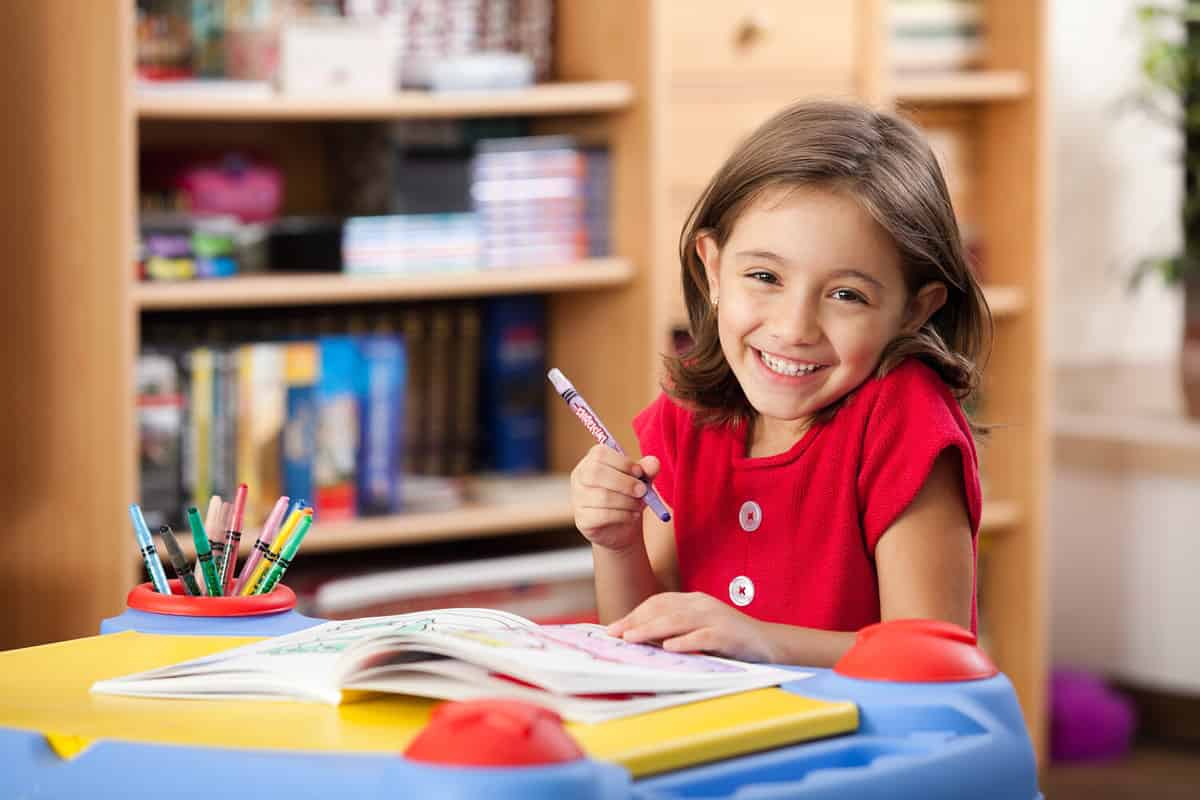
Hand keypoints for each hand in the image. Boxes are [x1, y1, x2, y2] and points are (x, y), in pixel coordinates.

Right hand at [570, 444, 659, 551]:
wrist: (621, 526)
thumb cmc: (628, 495)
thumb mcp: (641, 479)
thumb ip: (647, 469)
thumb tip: (653, 463)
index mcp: (592, 460)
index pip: (600, 454)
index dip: (623, 462)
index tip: (640, 472)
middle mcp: (580, 477)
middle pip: (596, 473)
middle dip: (624, 482)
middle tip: (643, 491)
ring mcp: (578, 499)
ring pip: (602, 496)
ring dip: (627, 501)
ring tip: (639, 504)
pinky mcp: (582, 519)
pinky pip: (603, 515)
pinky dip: (623, 515)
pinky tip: (632, 515)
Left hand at [606, 592, 776, 662]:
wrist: (768, 644)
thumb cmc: (729, 641)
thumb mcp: (699, 631)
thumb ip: (675, 631)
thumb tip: (640, 639)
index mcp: (694, 601)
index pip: (658, 602)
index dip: (635, 614)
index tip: (614, 628)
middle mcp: (702, 604)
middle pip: (663, 609)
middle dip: (636, 621)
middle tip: (616, 634)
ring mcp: (715, 617)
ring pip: (677, 620)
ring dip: (651, 630)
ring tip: (632, 639)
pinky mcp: (727, 634)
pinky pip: (703, 636)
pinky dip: (684, 642)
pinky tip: (669, 648)